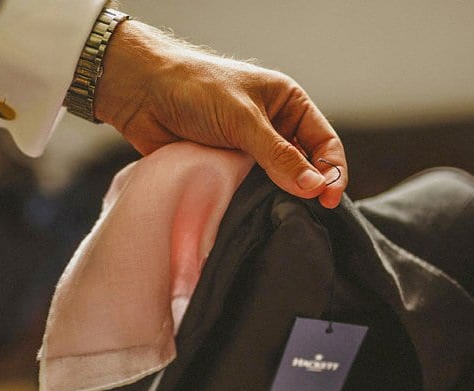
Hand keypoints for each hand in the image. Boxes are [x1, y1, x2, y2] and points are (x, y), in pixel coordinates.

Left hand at [94, 20, 347, 208]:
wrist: (141, 93)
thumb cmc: (194, 89)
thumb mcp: (243, 119)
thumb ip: (278, 155)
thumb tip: (314, 187)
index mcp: (287, 104)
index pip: (324, 142)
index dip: (332, 171)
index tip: (329, 199)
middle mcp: (274, 127)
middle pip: (305, 166)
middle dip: (309, 188)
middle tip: (310, 213)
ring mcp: (250, 149)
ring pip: (278, 182)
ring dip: (282, 198)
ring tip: (284, 217)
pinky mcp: (227, 168)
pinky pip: (250, 191)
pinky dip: (255, 203)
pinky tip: (257, 216)